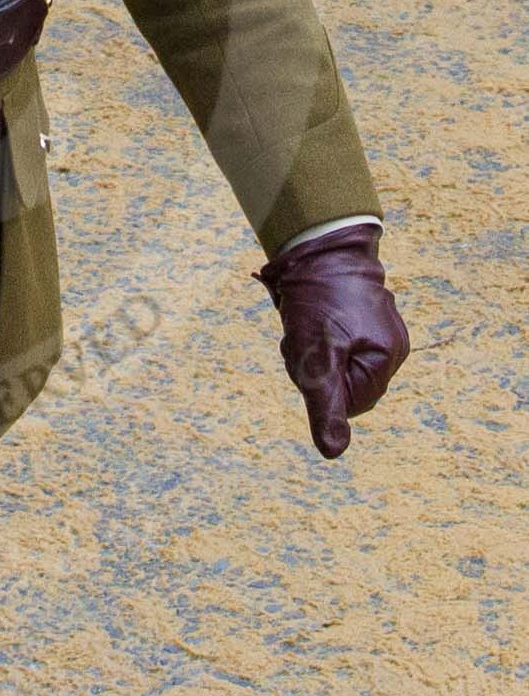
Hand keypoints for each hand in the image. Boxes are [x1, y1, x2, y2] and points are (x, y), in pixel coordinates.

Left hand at [255, 227, 408, 458]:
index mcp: (388, 358)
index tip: (309, 356)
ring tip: (304, 323)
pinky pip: (337, 342)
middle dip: (316, 368)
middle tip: (302, 337)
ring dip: (313, 350)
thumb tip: (333, 453)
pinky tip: (310, 315)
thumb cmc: (317, 298)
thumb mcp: (315, 354)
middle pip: (343, 384)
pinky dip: (318, 334)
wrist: (317, 241)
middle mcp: (392, 346)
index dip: (321, 387)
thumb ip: (325, 403)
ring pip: (337, 363)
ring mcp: (379, 329)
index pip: (349, 404)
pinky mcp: (363, 315)